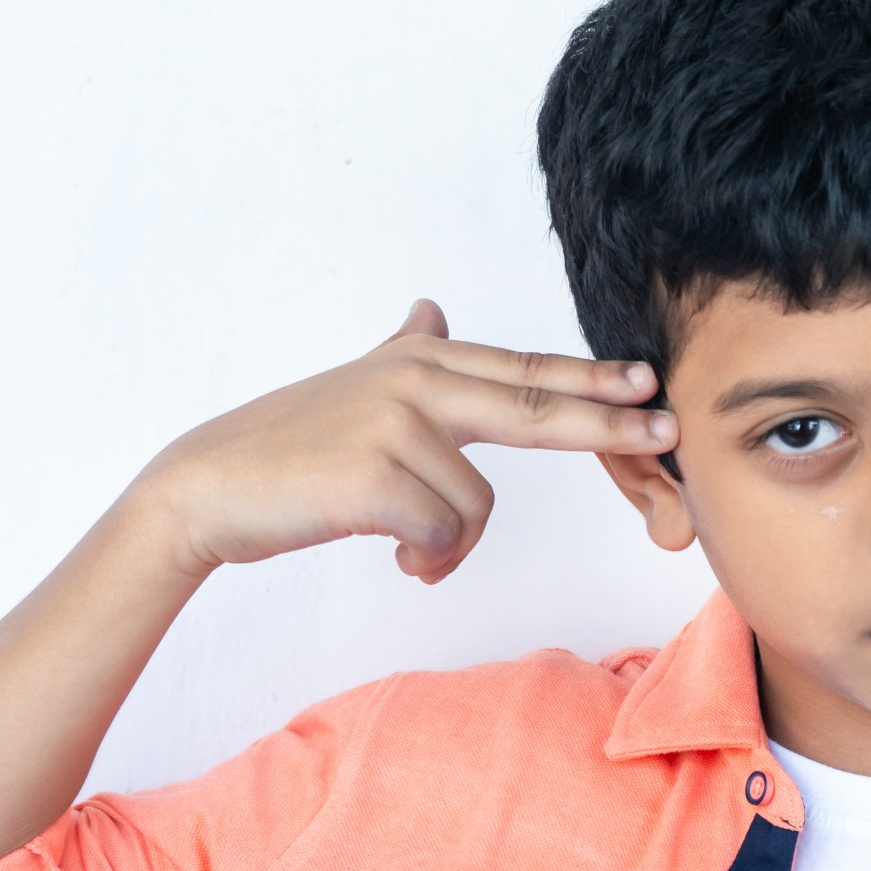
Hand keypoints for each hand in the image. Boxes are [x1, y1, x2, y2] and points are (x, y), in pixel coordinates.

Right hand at [137, 299, 674, 583]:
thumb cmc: (288, 449)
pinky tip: (394, 557)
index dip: (591, 379)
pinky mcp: (378, 477)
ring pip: (477, 507)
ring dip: (450, 546)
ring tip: (407, 547)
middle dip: (608, 423)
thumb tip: (432, 308)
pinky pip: (443, 536)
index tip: (648, 382)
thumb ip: (405, 351)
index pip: (524, 371)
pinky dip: (427, 561)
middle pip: (536, 408)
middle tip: (664, 429)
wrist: (206, 489)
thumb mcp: (355, 385)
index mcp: (418, 363)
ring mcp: (395, 425)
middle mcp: (414, 381)